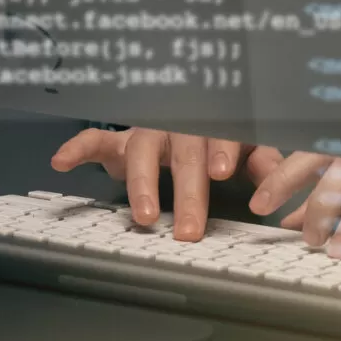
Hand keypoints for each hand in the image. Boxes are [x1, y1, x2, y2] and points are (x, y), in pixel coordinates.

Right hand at [50, 127, 276, 241]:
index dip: (220, 150)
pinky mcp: (119, 141)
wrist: (186, 112)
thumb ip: (261, 160)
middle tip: (188, 228)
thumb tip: (279, 179)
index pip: (219, 135)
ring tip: (142, 216)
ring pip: (140, 149)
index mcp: (213, 125)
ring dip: (140, 183)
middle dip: (185, 191)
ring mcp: (146, 131)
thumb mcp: (245, 147)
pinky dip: (77, 148)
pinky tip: (61, 161)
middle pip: (181, 153)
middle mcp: (178, 125)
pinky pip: (95, 140)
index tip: (221, 172)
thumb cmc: (217, 138)